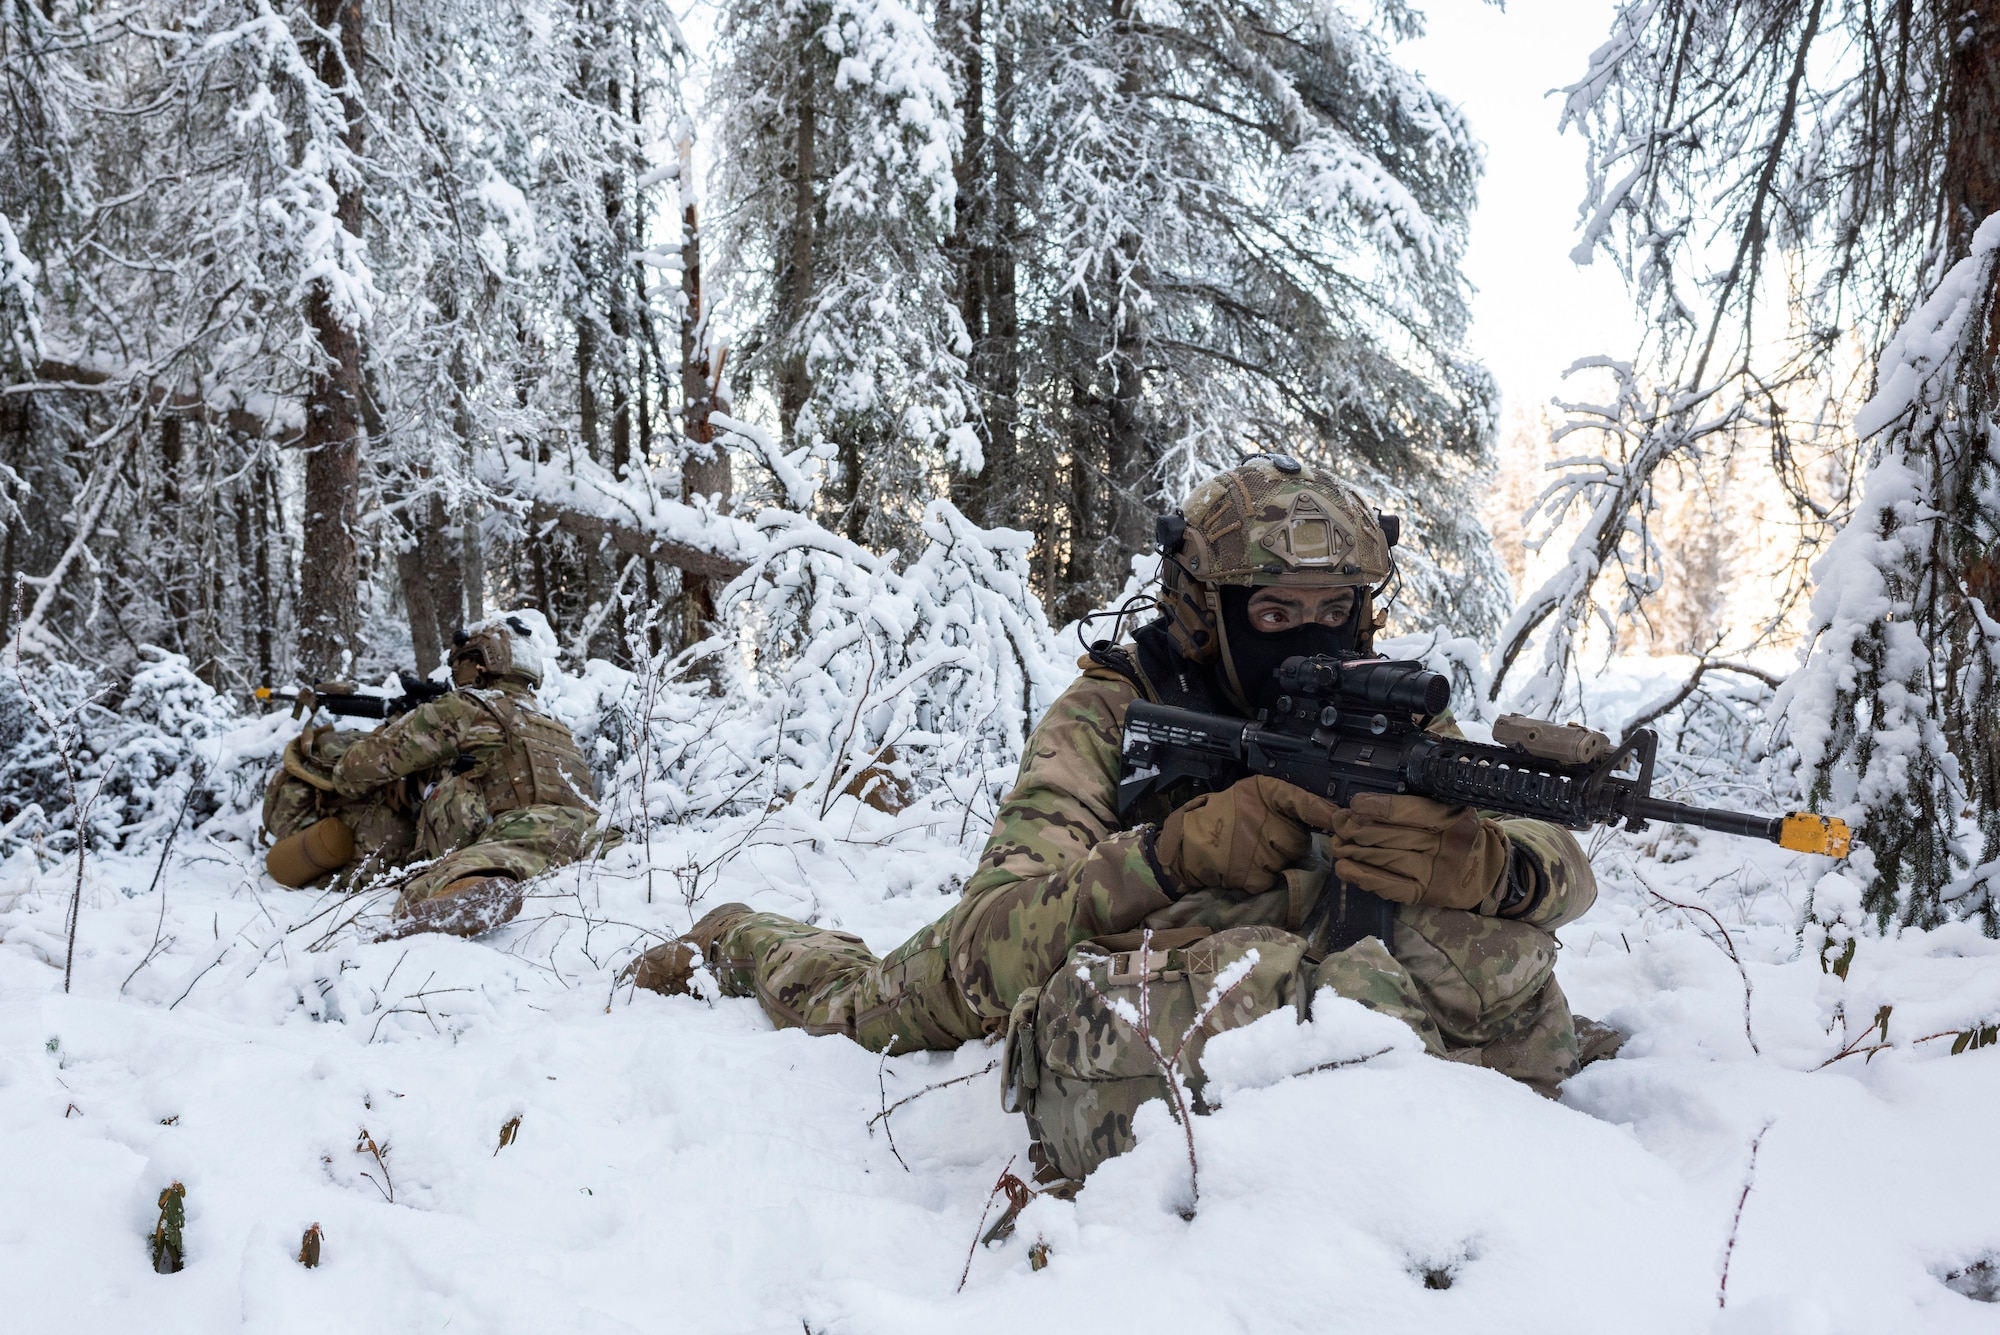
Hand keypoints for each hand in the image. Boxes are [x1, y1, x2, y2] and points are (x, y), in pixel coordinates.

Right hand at [1154, 775, 1342, 895]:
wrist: (1185, 844)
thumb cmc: (1218, 815)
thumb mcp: (1249, 794)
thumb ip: (1283, 801)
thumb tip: (1327, 814)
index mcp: (1264, 792)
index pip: (1302, 801)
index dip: (1323, 813)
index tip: (1340, 821)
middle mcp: (1264, 817)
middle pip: (1299, 840)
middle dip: (1288, 842)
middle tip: (1264, 838)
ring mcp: (1260, 848)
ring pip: (1286, 860)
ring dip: (1274, 860)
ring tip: (1249, 851)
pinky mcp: (1254, 874)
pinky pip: (1271, 878)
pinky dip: (1261, 876)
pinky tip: (1243, 865)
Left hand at [1322, 793, 1507, 909]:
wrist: (1487, 869)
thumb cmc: (1458, 833)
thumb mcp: (1448, 810)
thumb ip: (1413, 806)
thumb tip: (1364, 804)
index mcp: (1453, 818)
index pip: (1414, 812)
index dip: (1381, 808)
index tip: (1356, 805)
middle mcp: (1447, 846)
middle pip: (1395, 837)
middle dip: (1360, 830)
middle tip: (1338, 825)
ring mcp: (1437, 873)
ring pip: (1390, 861)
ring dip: (1357, 853)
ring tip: (1337, 845)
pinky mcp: (1426, 894)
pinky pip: (1392, 887)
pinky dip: (1366, 878)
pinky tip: (1346, 870)